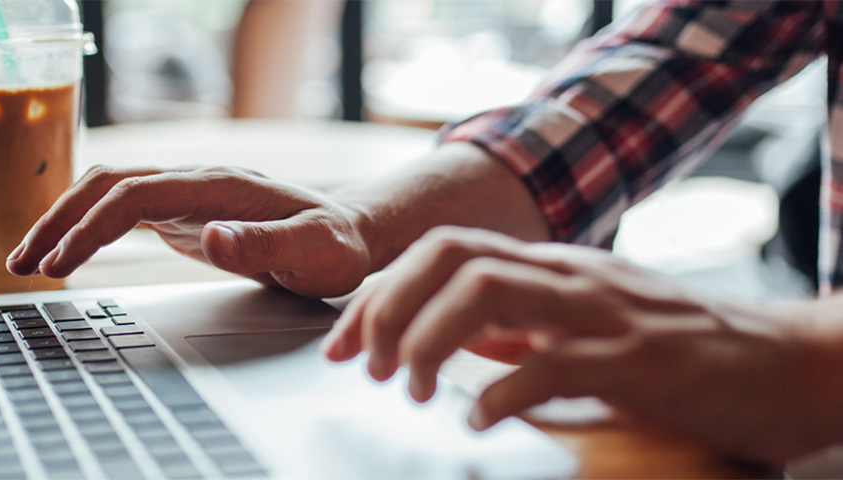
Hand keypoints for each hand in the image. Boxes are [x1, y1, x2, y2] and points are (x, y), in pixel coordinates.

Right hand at [6, 165, 373, 296]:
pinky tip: (66, 252)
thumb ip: (265, 244)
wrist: (349, 233)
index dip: (92, 227)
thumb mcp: (314, 252)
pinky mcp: (183, 213)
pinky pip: (122, 211)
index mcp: (219, 186)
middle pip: (107, 184)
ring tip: (28, 261)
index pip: (135, 195)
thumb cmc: (336, 245)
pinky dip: (86, 228)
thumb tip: (211, 237)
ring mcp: (186, 195)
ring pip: (107, 193)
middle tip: (21, 263)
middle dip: (58, 220)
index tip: (63, 263)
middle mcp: (195, 181)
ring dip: (64, 221)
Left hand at [321, 226, 842, 461]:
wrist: (784, 363)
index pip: (442, 252)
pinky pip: (552, 363)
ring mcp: (603, 312)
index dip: (379, 293)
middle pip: (451, 254)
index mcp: (551, 268)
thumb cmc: (680, 351)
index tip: (339, 345)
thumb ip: (523, 331)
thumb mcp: (587, 329)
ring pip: (487, 290)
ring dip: (426, 340)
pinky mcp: (639, 361)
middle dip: (388, 306)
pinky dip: (498, 391)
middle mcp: (568, 276)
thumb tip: (458, 346)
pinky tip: (478, 419)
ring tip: (406, 390)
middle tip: (365, 368)